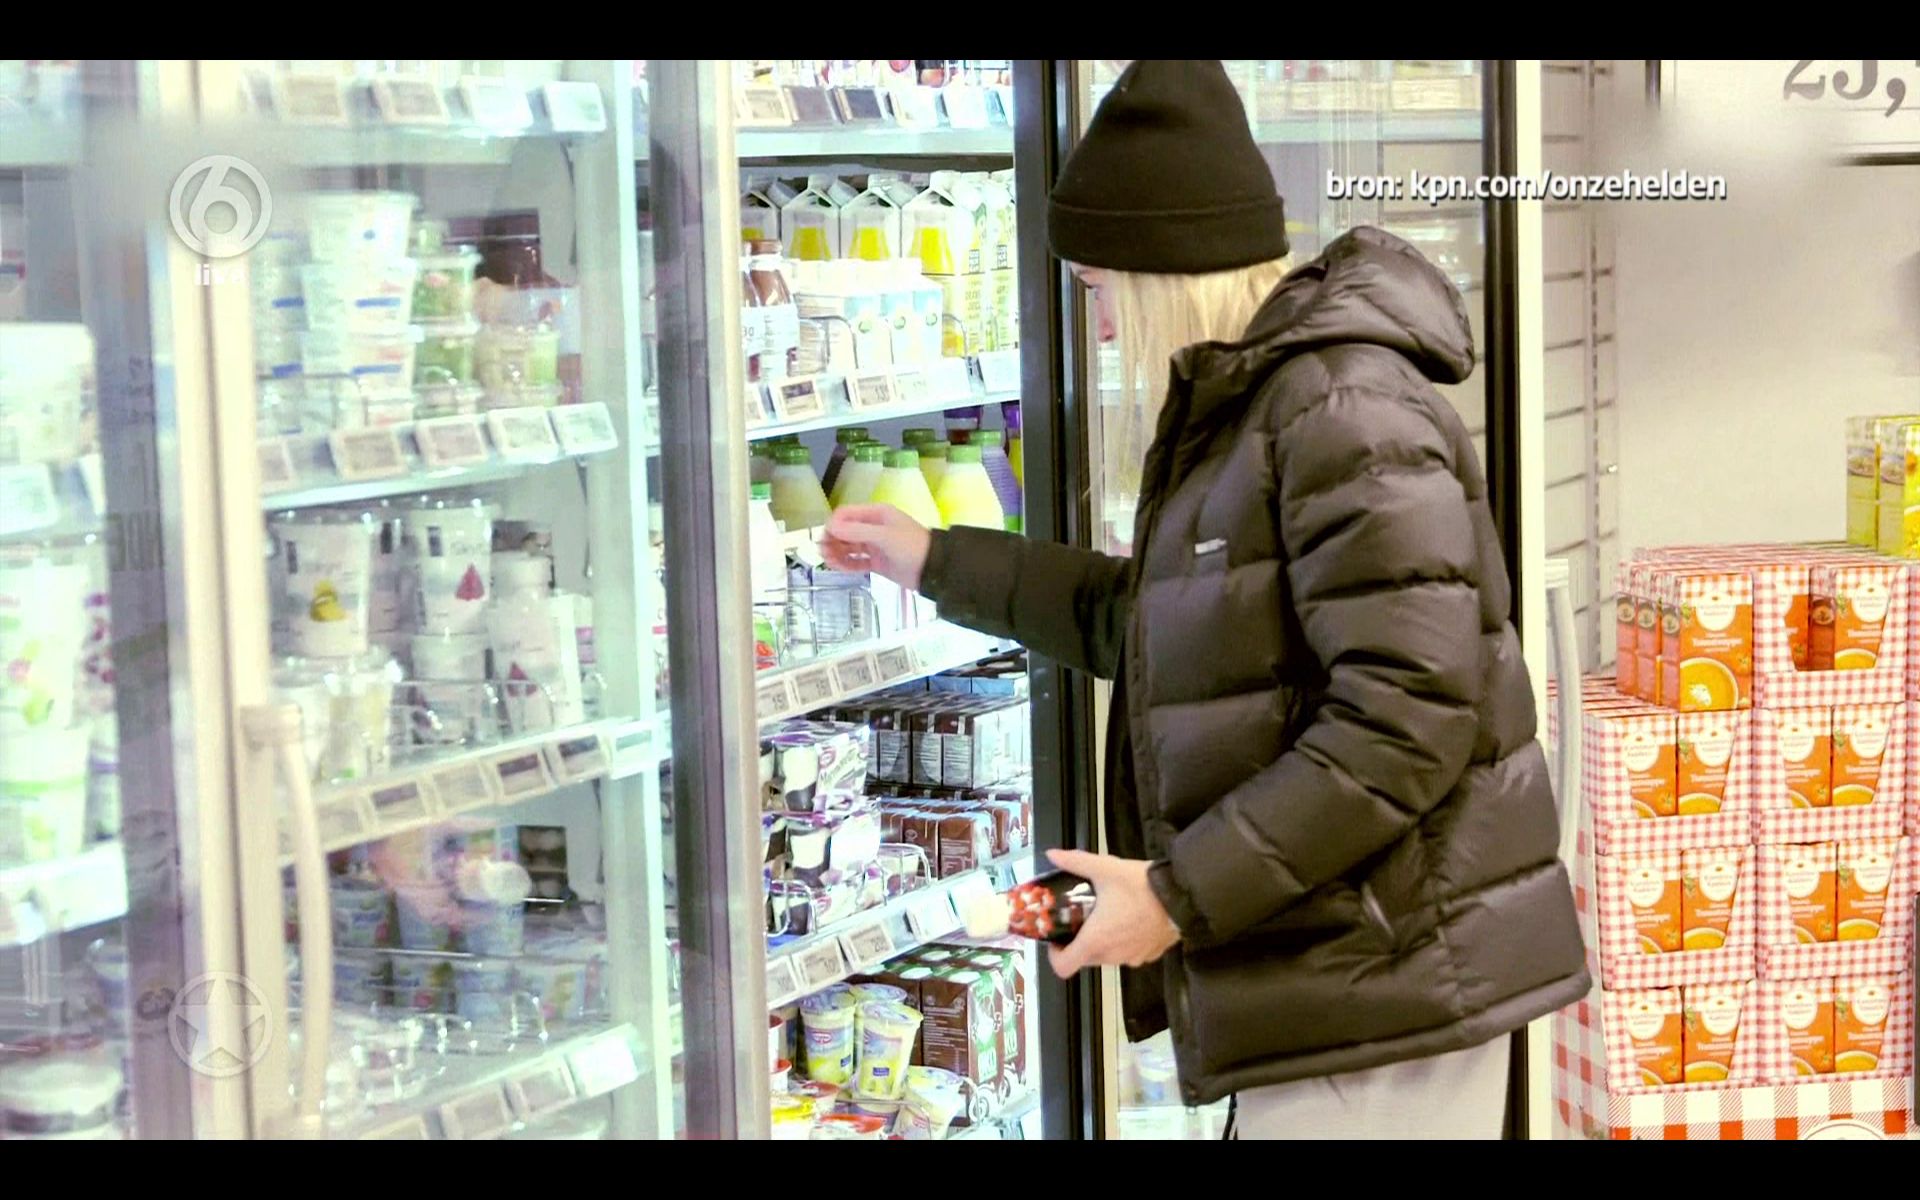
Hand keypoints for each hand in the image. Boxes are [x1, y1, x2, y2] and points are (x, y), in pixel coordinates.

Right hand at [821, 505, 931, 590]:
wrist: (933, 570)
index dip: (833, 525)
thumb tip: (830, 527)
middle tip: (823, 553)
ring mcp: (874, 545)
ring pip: (848, 547)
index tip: (825, 538)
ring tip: (828, 562)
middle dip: (832, 540)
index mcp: (876, 514)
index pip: (846, 514)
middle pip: (844, 531)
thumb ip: (857, 532)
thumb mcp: (884, 536)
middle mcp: (873, 527)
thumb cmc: (911, 547)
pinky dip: (846, 564)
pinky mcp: (876, 562)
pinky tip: (838, 567)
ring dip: (836, 552)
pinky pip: (856, 561)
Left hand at [1044, 849, 1180, 979]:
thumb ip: (1075, 862)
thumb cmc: (1142, 886)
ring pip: (1107, 957)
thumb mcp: (1105, 868)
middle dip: (1078, 941)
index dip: (1055, 955)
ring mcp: (1132, 958)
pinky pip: (1128, 954)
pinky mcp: (1149, 955)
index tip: (1058, 938)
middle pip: (1084, 959)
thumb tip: (1052, 854)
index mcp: (1096, 940)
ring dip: (1102, 941)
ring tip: (1106, 915)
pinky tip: (1129, 920)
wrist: (1183, 896)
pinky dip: (1123, 942)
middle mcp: (1112, 955)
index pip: (1064, 966)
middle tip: (1080, 918)